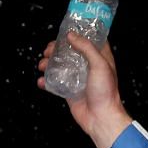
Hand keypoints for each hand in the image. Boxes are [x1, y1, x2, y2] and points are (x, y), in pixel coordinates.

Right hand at [37, 31, 131, 147]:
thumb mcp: (100, 65)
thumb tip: (71, 35)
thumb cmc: (105, 92)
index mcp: (100, 58)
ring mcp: (78, 77)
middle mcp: (88, 66)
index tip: (66, 29)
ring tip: (42, 64)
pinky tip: (41, 81)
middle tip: (48, 50)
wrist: (100, 118)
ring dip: (48, 63)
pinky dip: (46, 80)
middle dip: (56, 48)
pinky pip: (55, 82)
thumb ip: (86, 48)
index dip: (78, 33)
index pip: (90, 39)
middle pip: (70, 50)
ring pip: (60, 65)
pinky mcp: (69, 90)